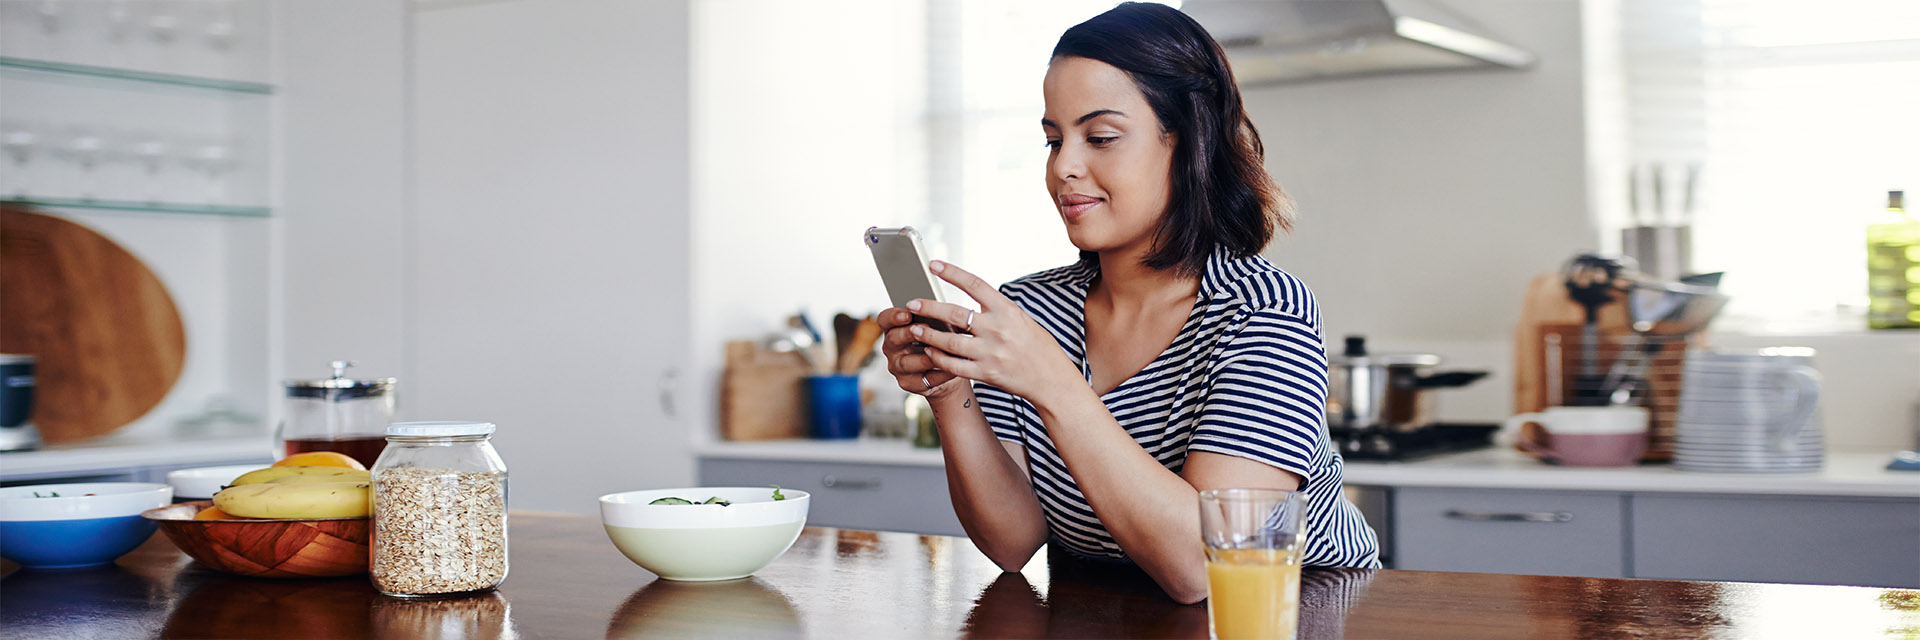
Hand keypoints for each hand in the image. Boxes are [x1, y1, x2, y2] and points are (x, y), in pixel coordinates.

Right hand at [878, 303, 963, 398]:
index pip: (885, 319)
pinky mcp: (909, 383)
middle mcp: (892, 348)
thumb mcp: (939, 327)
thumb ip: (937, 319)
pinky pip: (923, 379)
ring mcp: (898, 367)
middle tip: (925, 328)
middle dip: (909, 333)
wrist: (950, 369)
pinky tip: (951, 367)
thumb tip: (944, 313)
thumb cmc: (941, 343)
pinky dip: (939, 373)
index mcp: (895, 329)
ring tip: (942, 351)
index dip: (893, 316)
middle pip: (893, 339)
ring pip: (907, 362)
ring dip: (926, 356)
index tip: (908, 314)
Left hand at [899, 260, 1077, 399]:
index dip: (952, 273)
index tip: (933, 264)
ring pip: (949, 342)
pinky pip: (954, 365)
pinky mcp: (986, 373)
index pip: (975, 285)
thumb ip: (995, 311)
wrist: (1052, 378)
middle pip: (955, 314)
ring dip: (928, 334)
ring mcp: (990, 353)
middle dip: (929, 307)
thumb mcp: (1020, 320)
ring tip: (914, 328)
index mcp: (1006, 310)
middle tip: (911, 303)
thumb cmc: (1037, 346)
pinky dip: (938, 358)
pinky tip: (929, 352)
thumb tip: (969, 300)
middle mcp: (997, 329)